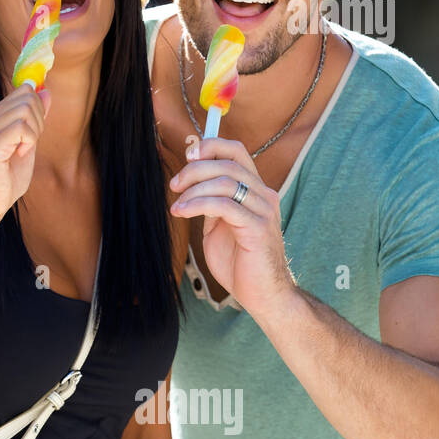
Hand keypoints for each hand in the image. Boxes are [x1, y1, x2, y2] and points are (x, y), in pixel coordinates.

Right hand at [0, 85, 50, 221]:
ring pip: (26, 110)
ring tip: (24, 149)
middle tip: (30, 143)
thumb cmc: (8, 177)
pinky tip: (19, 154)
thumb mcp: (29, 142)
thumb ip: (36, 117)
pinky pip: (22, 127)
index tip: (34, 131)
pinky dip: (29, 141)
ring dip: (34, 131)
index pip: (24, 89)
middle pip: (27, 96)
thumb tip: (46, 91)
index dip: (38, 107)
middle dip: (39, 119)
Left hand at [168, 135, 296, 311]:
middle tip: (174, 185)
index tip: (188, 154)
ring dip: (194, 189)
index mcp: (255, 190)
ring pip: (226, 182)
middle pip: (228, 164)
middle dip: (195, 169)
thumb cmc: (238, 261)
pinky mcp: (258, 228)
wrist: (261, 293)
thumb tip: (189, 182)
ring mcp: (263, 210)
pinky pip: (224, 205)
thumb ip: (210, 202)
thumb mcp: (219, 224)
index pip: (237, 152)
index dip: (211, 146)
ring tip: (177, 205)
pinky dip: (198, 204)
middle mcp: (264, 195)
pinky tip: (182, 212)